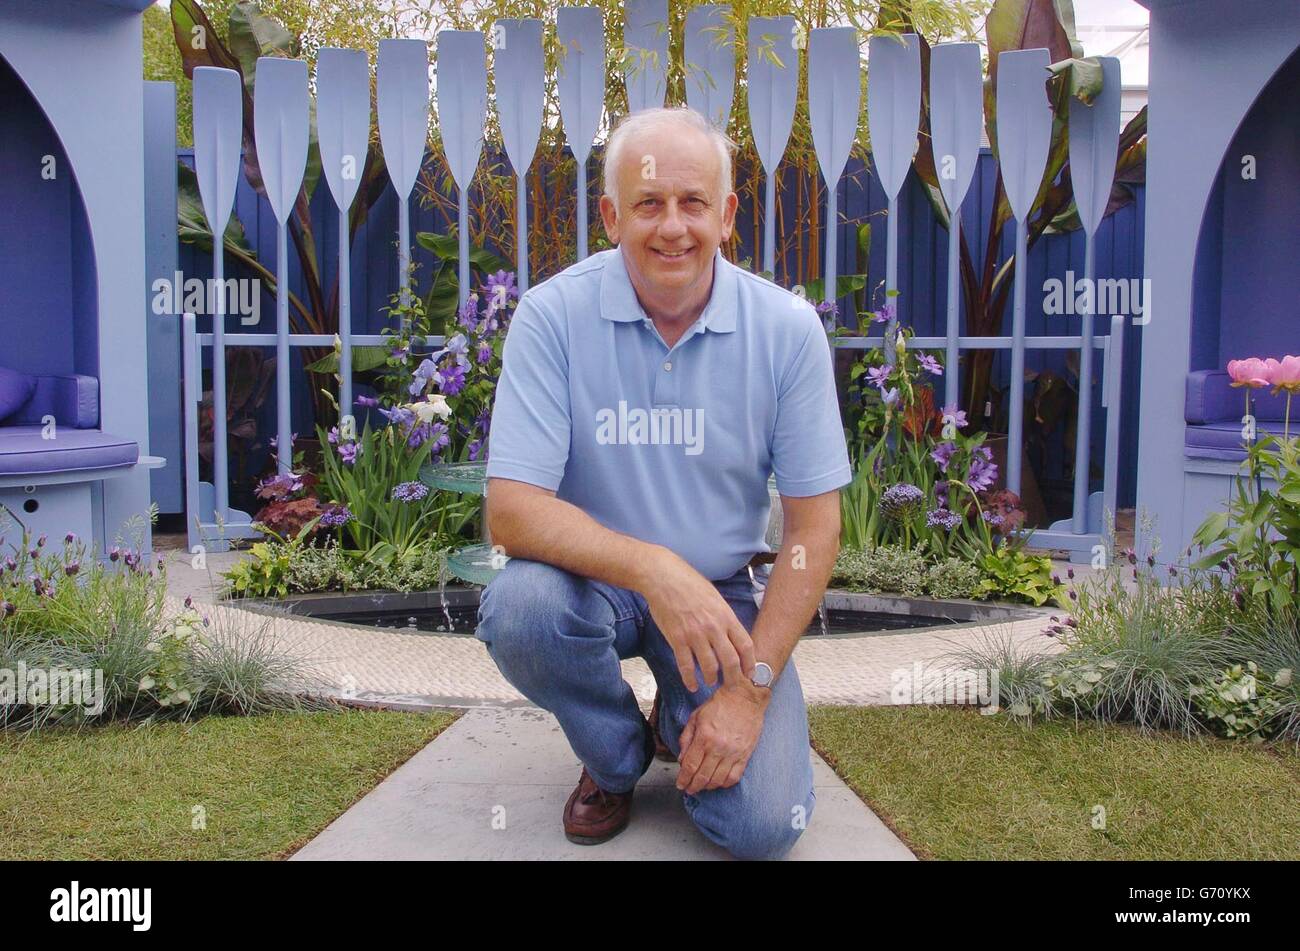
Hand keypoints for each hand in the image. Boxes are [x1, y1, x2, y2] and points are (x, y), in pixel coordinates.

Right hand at [641, 549, 755, 691]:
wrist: (664, 578)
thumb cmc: (689, 584)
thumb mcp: (715, 597)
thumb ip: (724, 617)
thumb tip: (731, 635)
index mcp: (726, 616)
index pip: (745, 645)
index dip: (750, 663)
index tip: (749, 673)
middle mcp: (713, 628)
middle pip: (731, 661)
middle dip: (734, 678)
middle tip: (732, 685)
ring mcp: (695, 635)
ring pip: (709, 667)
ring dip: (711, 679)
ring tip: (711, 682)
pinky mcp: (677, 639)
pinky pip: (686, 666)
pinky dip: (689, 679)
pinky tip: (691, 685)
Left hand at [676, 681, 769, 794]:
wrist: (745, 698)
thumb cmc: (719, 704)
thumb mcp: (696, 716)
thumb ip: (686, 738)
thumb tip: (681, 759)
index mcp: (704, 737)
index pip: (690, 765)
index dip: (683, 779)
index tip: (680, 784)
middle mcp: (718, 747)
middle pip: (702, 776)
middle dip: (693, 786)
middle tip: (689, 789)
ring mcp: (733, 753)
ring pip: (718, 780)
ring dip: (708, 787)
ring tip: (702, 787)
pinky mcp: (745, 755)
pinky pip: (735, 776)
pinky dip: (725, 784)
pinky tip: (719, 783)